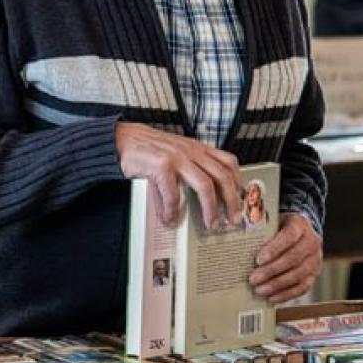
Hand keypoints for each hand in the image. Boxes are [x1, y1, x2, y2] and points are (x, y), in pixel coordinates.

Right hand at [115, 122, 240, 228]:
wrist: (122, 139)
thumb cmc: (147, 148)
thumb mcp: (174, 152)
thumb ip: (188, 168)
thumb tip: (198, 197)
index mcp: (196, 148)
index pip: (227, 161)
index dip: (237, 181)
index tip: (240, 198)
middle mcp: (191, 151)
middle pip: (222, 176)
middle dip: (231, 200)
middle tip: (233, 218)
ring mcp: (177, 157)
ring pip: (205, 186)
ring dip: (210, 209)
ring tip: (210, 223)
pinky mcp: (162, 166)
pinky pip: (173, 194)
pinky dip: (173, 210)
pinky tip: (170, 218)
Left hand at [249, 212, 322, 303]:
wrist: (301, 232)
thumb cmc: (280, 227)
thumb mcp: (272, 222)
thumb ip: (261, 230)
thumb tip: (239, 243)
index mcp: (300, 225)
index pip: (289, 236)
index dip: (274, 248)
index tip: (258, 259)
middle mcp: (311, 242)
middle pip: (292, 258)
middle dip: (271, 271)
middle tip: (253, 279)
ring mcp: (315, 260)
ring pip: (298, 275)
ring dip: (277, 285)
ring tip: (259, 290)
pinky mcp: (314, 274)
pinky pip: (302, 287)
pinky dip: (286, 294)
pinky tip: (272, 298)